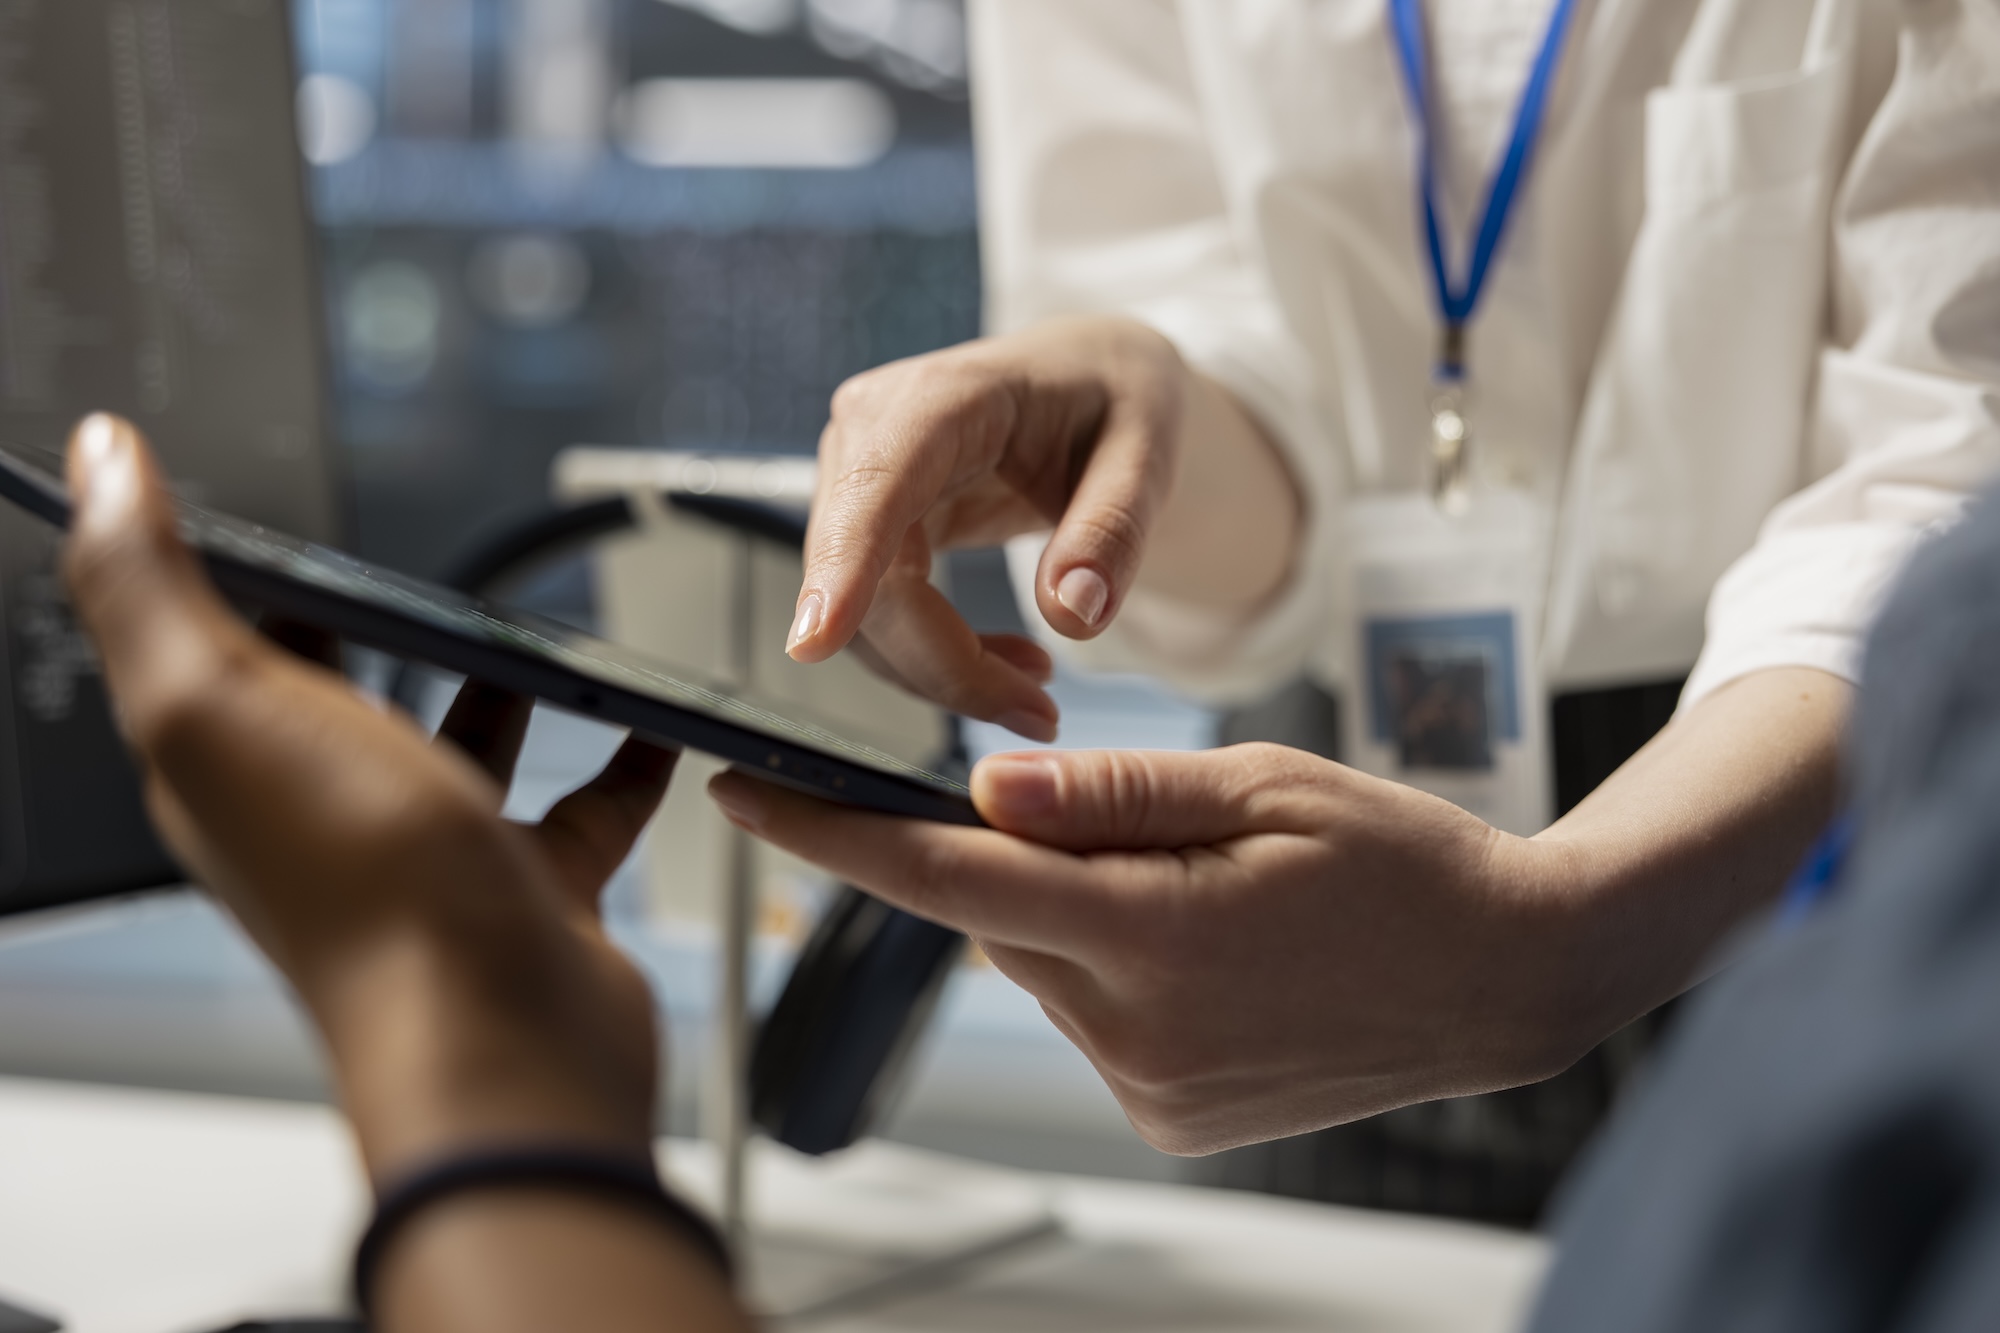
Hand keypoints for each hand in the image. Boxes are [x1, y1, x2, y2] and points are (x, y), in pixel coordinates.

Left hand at [60, 415, 673, 1176]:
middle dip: (369, 631)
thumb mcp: (219, 703)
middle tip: (406, 557)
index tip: (254, 511)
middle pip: (340, 699)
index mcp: (232, 771)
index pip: (208, 657)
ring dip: (494, 687)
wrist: (503, 1036)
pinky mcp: (529, 886)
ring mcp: (435, 854)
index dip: (225, 582)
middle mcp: (328, 815)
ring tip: (534, 628)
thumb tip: (99, 463)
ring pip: (462, 749)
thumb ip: (146, 582)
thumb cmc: (367, 891)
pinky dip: (618, 758)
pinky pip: (581, 805)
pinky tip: (650, 719)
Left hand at [710, 744, 1594, 1153]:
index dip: (830, 835)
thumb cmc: (1400, 862)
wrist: (1507, 979)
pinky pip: (1090, 1015)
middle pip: (996, 916)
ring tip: (1195, 886)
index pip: (944, 878)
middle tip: (1114, 812)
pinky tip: (1206, 948)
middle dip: (1011, 852)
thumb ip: (1113, 790)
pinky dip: (1112, 966)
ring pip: (1042, 964)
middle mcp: (1133, 1030)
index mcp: (1151, 933)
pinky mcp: (1167, 1118)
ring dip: (1075, 911)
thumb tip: (982, 786)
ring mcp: (1150, 1088)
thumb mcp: (1264, 786)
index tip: (740, 793)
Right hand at [788, 315, 1296, 738]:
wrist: (1091, 380)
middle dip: (945, 666)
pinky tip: (1010, 664)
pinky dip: (939, 658)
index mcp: (944, 395)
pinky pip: (879, 615)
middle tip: (1040, 716)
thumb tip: (1071, 615)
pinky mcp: (867, 523)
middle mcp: (874, 431)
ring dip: (944, 672)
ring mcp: (859, 479)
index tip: (814, 643)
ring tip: (1038, 691)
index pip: (876, 486)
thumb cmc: (1116, 398)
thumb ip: (1114, 528)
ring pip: (864, 615)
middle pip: (870, 578)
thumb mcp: (1149, 451)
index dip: (844, 566)